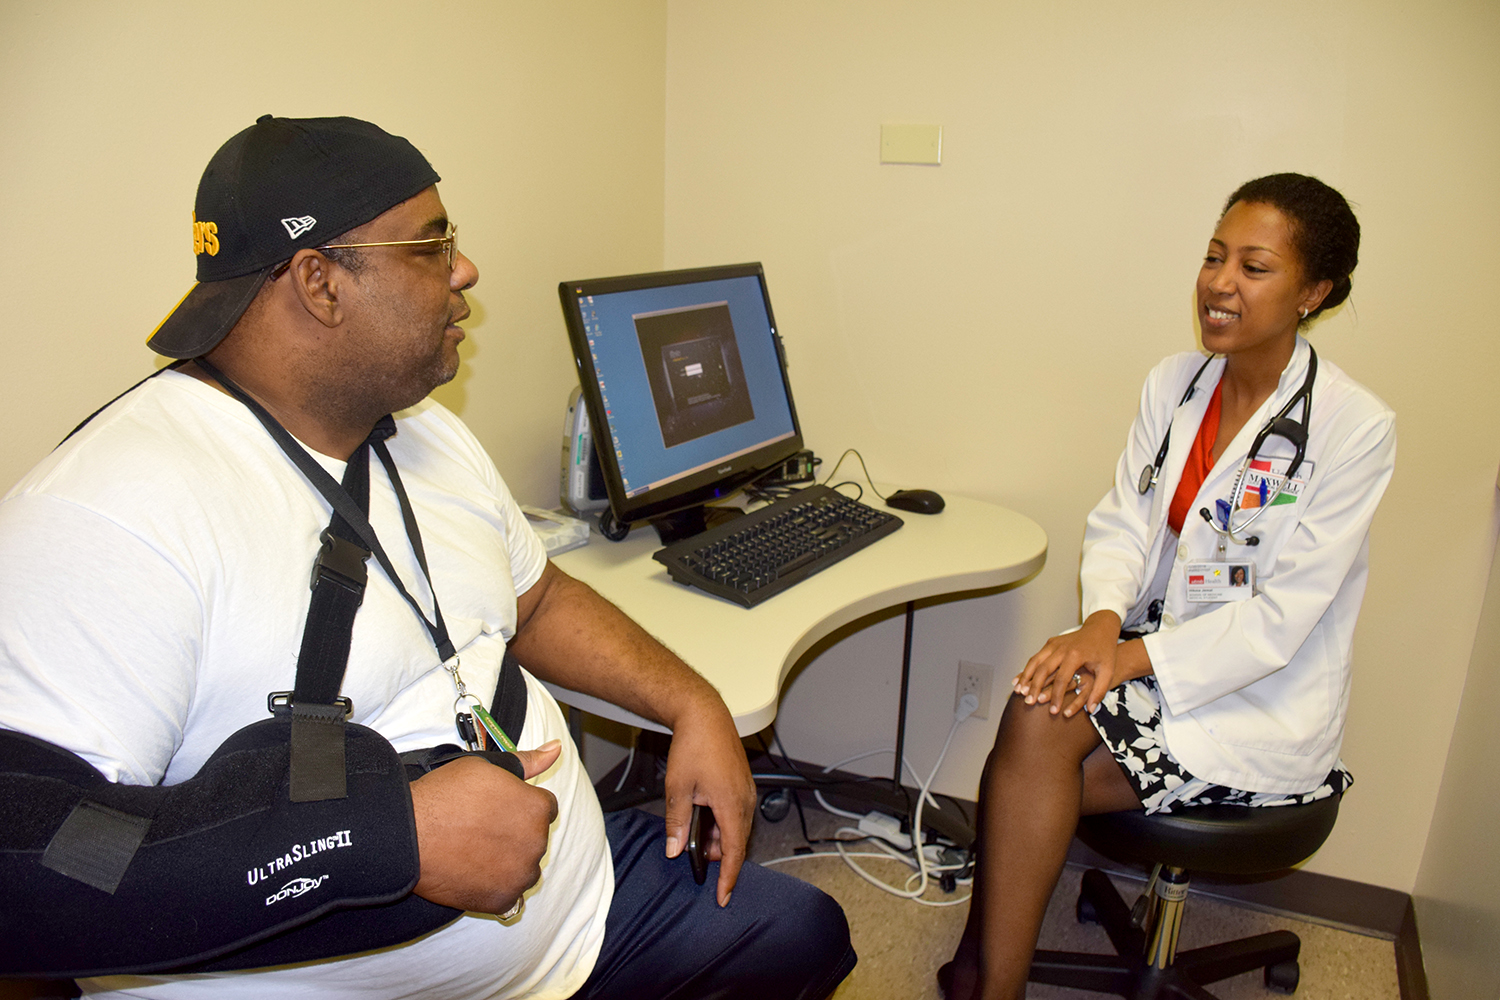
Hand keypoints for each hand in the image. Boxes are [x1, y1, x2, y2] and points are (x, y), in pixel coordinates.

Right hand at [408, 741, 561, 913]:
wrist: (409, 834)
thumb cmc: (445, 796)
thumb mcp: (488, 766)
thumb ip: (527, 762)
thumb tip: (556, 749)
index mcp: (538, 808)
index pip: (544, 808)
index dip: (519, 806)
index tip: (496, 809)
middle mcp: (537, 842)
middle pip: (534, 838)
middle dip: (515, 833)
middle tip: (480, 828)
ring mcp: (521, 875)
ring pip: (523, 867)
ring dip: (508, 861)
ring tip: (474, 850)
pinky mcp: (502, 899)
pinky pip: (508, 894)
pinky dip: (494, 886)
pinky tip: (472, 872)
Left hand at [661, 694, 755, 906]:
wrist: (704, 715)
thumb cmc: (694, 745)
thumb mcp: (678, 789)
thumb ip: (677, 823)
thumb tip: (675, 849)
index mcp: (732, 805)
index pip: (734, 853)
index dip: (729, 878)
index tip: (723, 896)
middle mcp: (745, 799)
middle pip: (738, 842)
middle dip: (722, 858)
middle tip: (701, 864)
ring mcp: (746, 790)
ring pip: (737, 827)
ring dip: (721, 839)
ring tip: (698, 838)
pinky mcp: (743, 782)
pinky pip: (737, 812)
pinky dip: (724, 823)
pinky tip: (705, 819)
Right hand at [1014, 611, 1120, 718]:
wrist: (1100, 628)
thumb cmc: (1105, 651)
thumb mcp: (1108, 671)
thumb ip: (1100, 691)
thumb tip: (1091, 710)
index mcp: (1075, 655)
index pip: (1061, 679)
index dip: (1056, 696)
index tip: (1053, 711)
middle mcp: (1062, 648)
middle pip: (1043, 670)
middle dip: (1035, 687)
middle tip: (1029, 702)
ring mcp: (1054, 643)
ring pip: (1035, 661)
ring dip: (1025, 677)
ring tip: (1018, 691)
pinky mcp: (1050, 642)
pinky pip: (1036, 657)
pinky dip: (1027, 668)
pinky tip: (1020, 679)